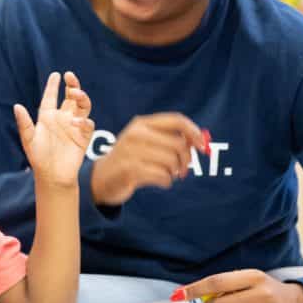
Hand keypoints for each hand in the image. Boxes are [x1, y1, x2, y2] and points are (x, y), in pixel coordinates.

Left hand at [14, 71, 93, 186]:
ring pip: (82, 106)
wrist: (52, 175)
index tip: (56, 75)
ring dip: (81, 97)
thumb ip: (24, 123)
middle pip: (71, 97)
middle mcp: (62, 118)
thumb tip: (17, 106)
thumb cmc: (38, 157)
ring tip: (76, 93)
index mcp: (48, 116)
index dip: (53, 85)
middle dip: (73, 85)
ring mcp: (74, 126)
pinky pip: (88, 124)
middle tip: (70, 77)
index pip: (51, 97)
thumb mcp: (28, 140)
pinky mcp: (83, 137)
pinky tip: (76, 122)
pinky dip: (84, 120)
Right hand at [90, 113, 207, 204]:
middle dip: (186, 160)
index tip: (202, 146)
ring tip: (166, 174)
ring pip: (172, 162)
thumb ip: (170, 138)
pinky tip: (160, 181)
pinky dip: (167, 181)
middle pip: (178, 144)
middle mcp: (136, 134)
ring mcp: (132, 151)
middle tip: (183, 169)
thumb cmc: (130, 159)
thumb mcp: (145, 142)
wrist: (101, 178)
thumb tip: (201, 141)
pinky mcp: (130, 170)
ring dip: (174, 172)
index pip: (176, 121)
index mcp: (142, 123)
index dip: (194, 132)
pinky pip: (163, 176)